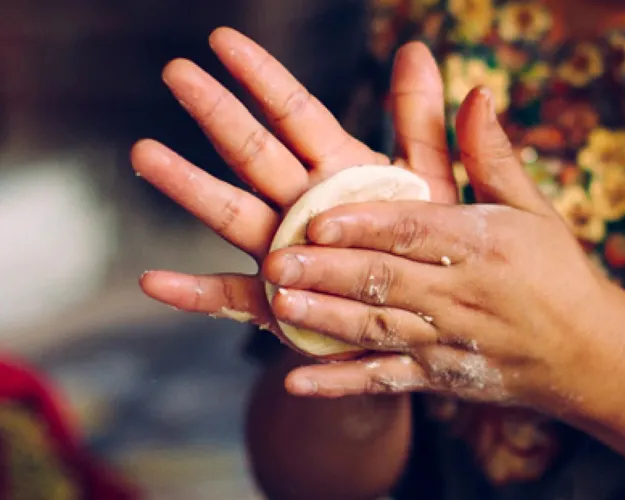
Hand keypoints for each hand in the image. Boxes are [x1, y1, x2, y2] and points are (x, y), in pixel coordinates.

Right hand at [135, 28, 453, 329]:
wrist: (420, 321)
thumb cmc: (425, 247)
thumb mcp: (431, 179)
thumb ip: (419, 119)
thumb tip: (416, 48)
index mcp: (339, 170)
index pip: (295, 114)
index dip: (262, 77)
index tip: (222, 38)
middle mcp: (302, 204)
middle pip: (255, 153)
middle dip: (218, 114)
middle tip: (176, 72)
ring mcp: (284, 252)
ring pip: (233, 214)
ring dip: (190, 187)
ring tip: (147, 154)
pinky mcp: (277, 304)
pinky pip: (230, 299)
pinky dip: (193, 294)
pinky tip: (155, 282)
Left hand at [263, 89, 624, 412]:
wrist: (587, 354)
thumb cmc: (556, 271)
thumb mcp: (532, 208)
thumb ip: (491, 155)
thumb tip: (475, 92)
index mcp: (484, 247)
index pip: (416, 232)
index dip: (365, 226)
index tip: (318, 218)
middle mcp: (463, 296)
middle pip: (387, 281)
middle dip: (329, 271)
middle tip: (275, 261)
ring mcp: (449, 342)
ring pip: (379, 330)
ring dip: (326, 320)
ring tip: (278, 305)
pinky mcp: (440, 378)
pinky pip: (386, 382)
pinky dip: (342, 385)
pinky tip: (295, 382)